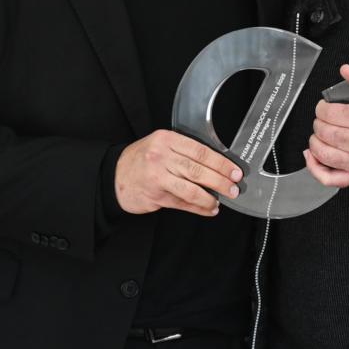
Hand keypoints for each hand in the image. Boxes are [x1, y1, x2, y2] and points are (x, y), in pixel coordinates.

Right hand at [115, 130, 241, 215]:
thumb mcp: (160, 146)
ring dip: (210, 197)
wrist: (113, 176)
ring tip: (221, 201)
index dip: (221, 163)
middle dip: (220, 181)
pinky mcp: (155, 195)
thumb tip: (216, 165)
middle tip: (234, 188)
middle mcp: (161, 157)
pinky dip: (199, 208)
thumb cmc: (141, 160)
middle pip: (198, 170)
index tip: (234, 171)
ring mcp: (158, 177)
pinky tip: (209, 209)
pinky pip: (183, 203)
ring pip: (191, 189)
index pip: (200, 151)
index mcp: (166, 140)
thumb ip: (183, 152)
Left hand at [304, 62, 348, 186]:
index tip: (324, 107)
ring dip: (314, 142)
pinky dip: (314, 167)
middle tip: (322, 120)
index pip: (335, 113)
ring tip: (319, 134)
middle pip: (327, 132)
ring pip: (324, 153)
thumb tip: (345, 69)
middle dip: (318, 123)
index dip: (322, 108)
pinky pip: (328, 178)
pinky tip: (312, 155)